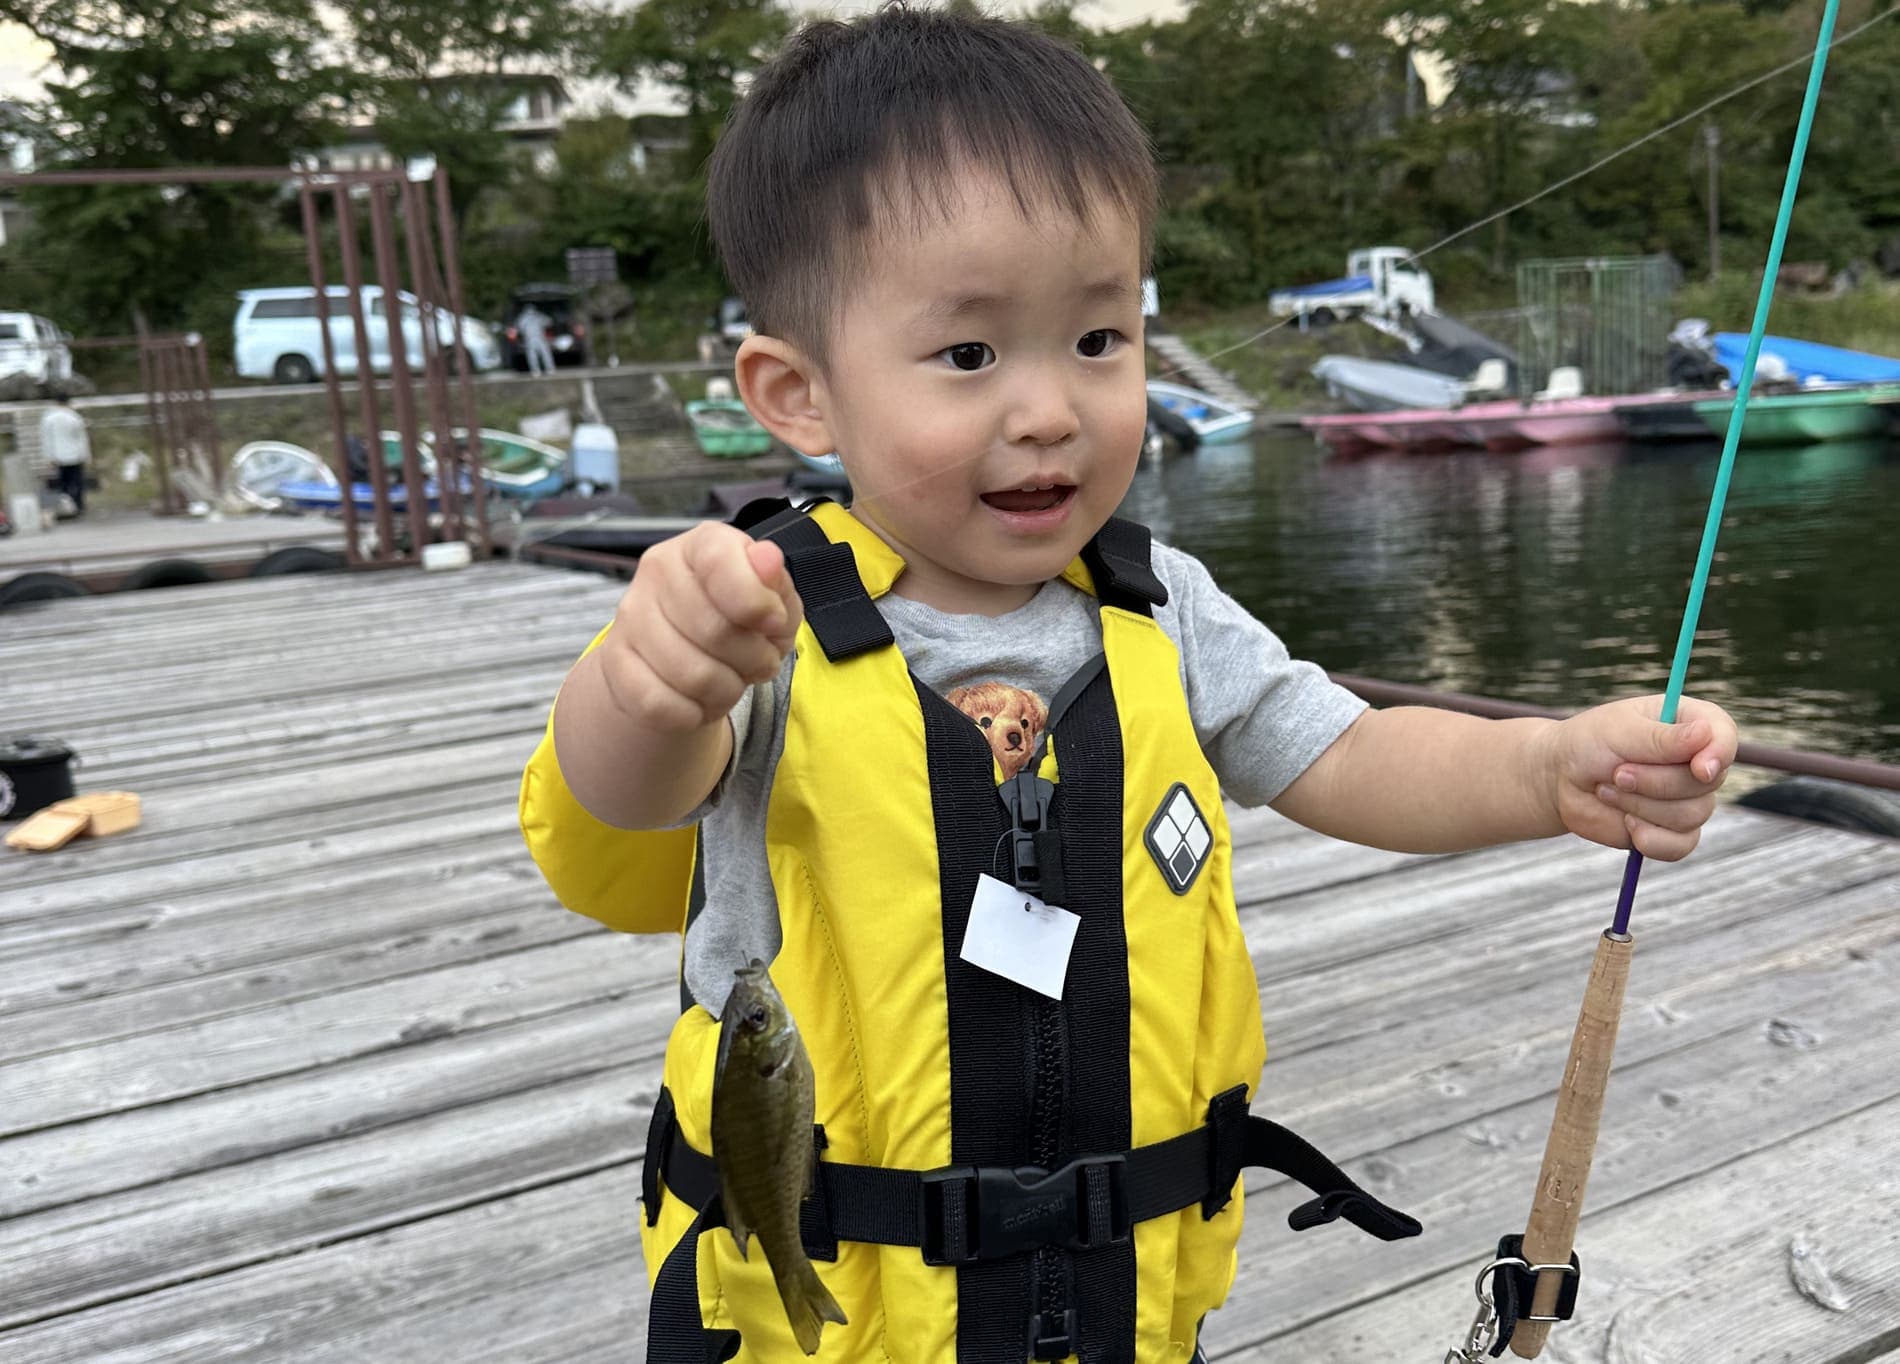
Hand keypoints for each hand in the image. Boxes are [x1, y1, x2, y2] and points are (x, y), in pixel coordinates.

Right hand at [596, 523, 802, 731]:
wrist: (680, 652)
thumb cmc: (734, 618)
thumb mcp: (772, 599)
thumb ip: (774, 582)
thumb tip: (767, 561)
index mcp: (700, 546)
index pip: (721, 562)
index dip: (757, 602)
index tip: (774, 622)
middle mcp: (657, 573)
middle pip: (716, 631)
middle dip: (754, 659)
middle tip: (759, 661)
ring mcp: (630, 618)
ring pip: (694, 676)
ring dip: (727, 691)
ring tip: (730, 680)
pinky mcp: (615, 665)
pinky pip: (662, 705)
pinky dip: (693, 713)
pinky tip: (699, 700)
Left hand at [1545, 695, 1737, 859]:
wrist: (1561, 779)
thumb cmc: (1589, 743)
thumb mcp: (1619, 731)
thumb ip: (1661, 738)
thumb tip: (1705, 735)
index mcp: (1690, 722)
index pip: (1724, 733)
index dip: (1719, 752)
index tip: (1699, 768)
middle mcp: (1696, 761)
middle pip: (1708, 781)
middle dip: (1656, 782)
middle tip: (1617, 773)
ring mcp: (1688, 798)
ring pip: (1692, 815)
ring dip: (1642, 806)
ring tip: (1609, 789)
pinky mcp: (1674, 831)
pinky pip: (1681, 845)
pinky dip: (1650, 838)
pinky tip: (1626, 822)